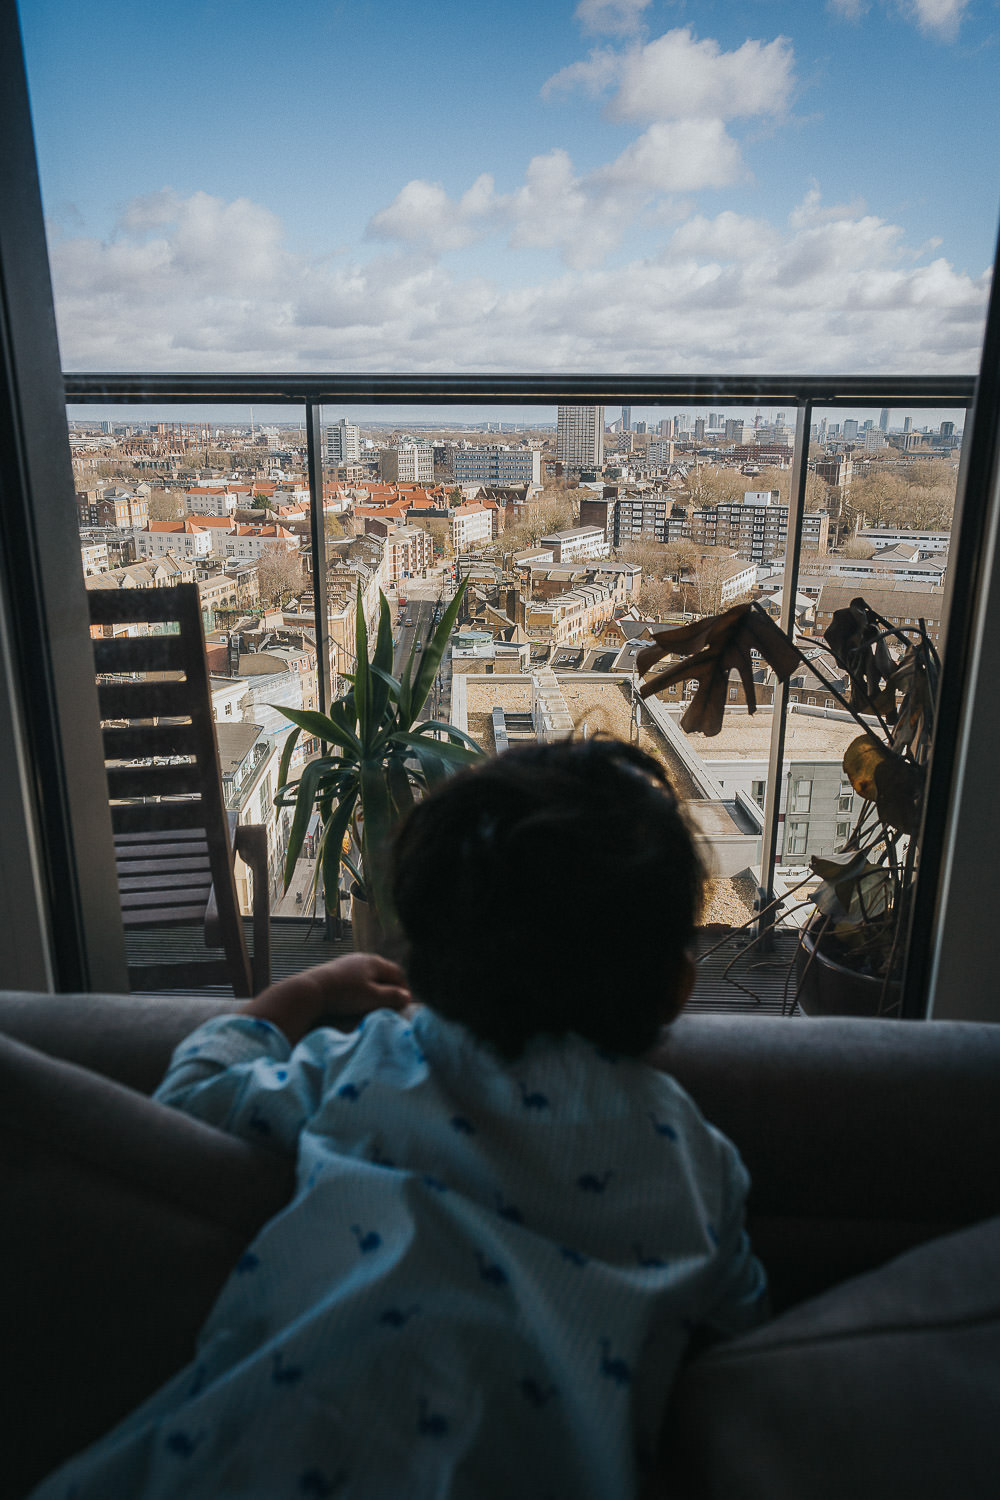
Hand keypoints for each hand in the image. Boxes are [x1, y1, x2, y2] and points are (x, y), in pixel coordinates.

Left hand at [245, 955, 411, 1044]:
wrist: (311, 990)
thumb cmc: (345, 994)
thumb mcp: (372, 998)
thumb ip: (391, 997)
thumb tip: (407, 997)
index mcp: (375, 962)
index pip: (397, 973)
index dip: (404, 988)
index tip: (407, 1003)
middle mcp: (362, 958)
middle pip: (383, 971)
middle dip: (391, 987)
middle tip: (394, 1002)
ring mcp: (348, 962)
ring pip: (369, 974)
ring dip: (376, 987)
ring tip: (377, 1001)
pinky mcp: (336, 970)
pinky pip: (356, 977)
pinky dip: (362, 987)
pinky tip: (357, 997)